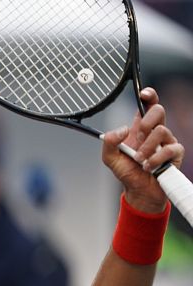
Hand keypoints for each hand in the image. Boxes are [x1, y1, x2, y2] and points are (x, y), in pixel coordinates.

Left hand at [101, 88, 184, 212]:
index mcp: (139, 128)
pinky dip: (155, 159)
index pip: (147, 106)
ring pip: (161, 131)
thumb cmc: (127, 172)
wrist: (139, 191)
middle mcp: (155, 132)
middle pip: (158, 111)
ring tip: (139, 160)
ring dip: (147, 147)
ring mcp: (167, 141)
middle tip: (138, 138)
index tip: (144, 94)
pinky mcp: (175, 153)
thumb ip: (109, 142)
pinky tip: (148, 167)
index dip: (149, 96)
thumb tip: (123, 129)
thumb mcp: (110, 158)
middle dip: (146, 122)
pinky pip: (169, 149)